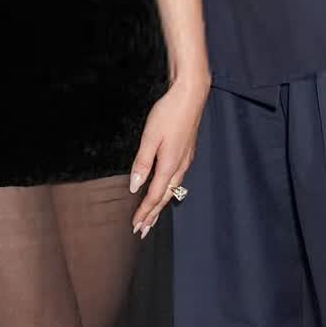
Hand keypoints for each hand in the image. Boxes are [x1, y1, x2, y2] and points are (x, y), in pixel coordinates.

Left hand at [129, 71, 208, 238]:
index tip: (135, 227)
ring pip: (172, 190)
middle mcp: (179, 167)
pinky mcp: (186, 153)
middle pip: (165, 198)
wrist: (190, 96)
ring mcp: (185, 160)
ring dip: (160, 205)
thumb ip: (142, 163)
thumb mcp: (149, 138)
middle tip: (142, 231)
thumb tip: (135, 187)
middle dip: (152, 215)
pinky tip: (164, 190)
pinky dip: (167, 191)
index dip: (144, 212)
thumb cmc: (168, 114)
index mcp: (169, 165)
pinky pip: (176, 179)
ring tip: (151, 217)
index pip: (154, 196)